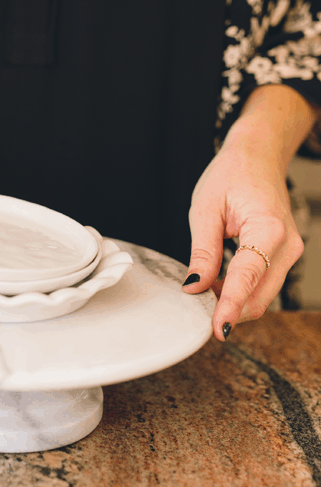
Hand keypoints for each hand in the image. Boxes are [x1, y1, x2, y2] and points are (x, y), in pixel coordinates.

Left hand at [182, 140, 303, 339]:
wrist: (258, 157)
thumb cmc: (232, 174)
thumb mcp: (205, 209)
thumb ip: (202, 251)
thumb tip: (194, 288)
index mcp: (268, 227)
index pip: (247, 278)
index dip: (230, 306)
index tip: (217, 330)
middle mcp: (288, 244)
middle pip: (259, 296)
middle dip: (229, 310)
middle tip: (196, 311)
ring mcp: (292, 252)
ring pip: (263, 296)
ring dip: (234, 302)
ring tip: (205, 289)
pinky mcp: (286, 256)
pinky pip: (264, 284)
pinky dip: (241, 291)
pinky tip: (218, 282)